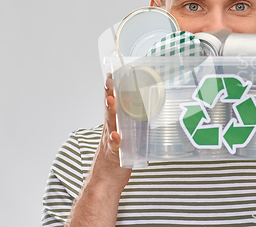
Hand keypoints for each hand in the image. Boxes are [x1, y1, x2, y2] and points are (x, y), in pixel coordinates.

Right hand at [88, 73, 131, 190]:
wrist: (105, 182)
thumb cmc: (118, 157)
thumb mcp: (128, 135)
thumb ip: (135, 123)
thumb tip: (150, 110)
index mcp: (114, 124)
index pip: (112, 102)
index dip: (112, 88)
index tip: (113, 73)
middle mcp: (110, 129)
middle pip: (109, 108)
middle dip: (110, 93)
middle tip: (110, 80)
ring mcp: (110, 141)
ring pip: (110, 123)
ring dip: (111, 111)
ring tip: (111, 100)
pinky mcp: (114, 155)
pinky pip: (114, 146)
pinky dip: (115, 140)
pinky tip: (116, 136)